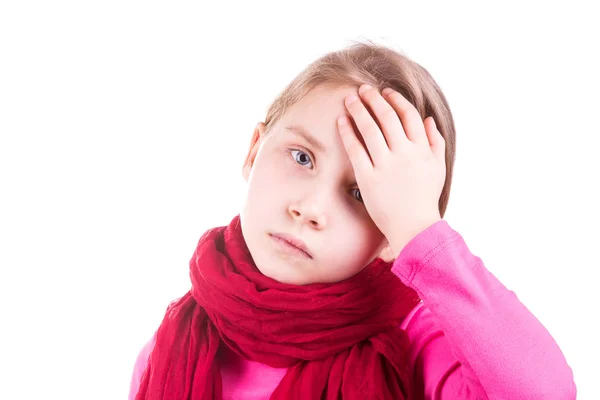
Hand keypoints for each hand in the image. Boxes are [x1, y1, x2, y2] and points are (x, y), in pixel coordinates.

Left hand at [337, 84, 445, 255]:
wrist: (413, 226)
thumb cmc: (425, 198)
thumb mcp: (438, 168)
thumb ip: (436, 142)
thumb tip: (428, 119)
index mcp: (422, 149)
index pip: (408, 115)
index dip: (395, 99)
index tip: (385, 92)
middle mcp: (404, 153)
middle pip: (387, 116)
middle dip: (374, 98)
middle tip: (363, 89)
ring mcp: (386, 165)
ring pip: (370, 128)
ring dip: (358, 109)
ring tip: (350, 99)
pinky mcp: (368, 178)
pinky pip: (356, 149)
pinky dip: (348, 132)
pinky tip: (342, 121)